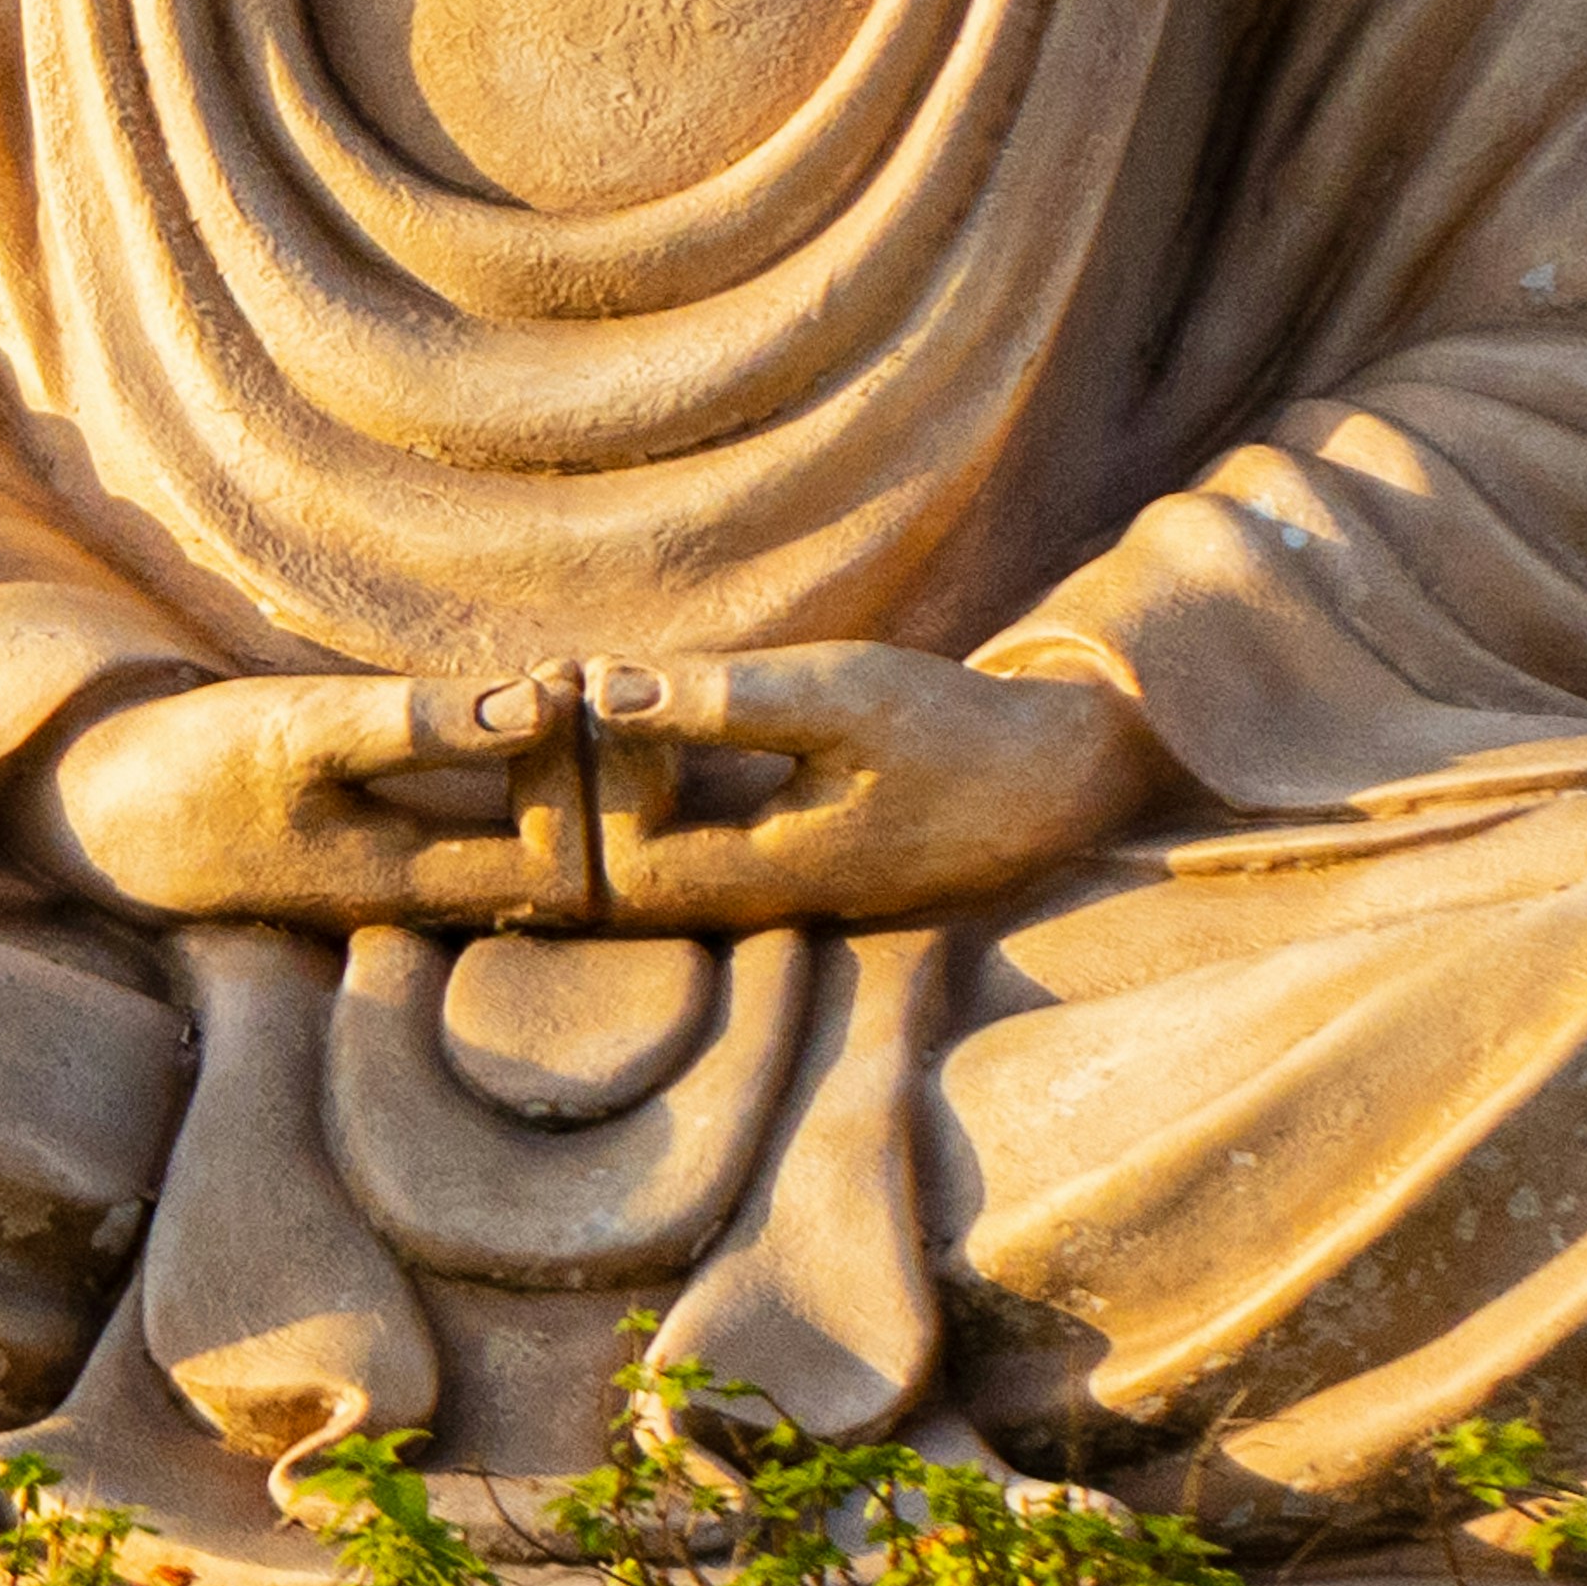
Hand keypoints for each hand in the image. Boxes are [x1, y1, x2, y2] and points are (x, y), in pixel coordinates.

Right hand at [3, 664, 592, 928]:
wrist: (107, 811)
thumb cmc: (198, 767)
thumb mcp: (297, 732)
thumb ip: (410, 722)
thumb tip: (537, 707)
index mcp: (417, 888)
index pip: (575, 865)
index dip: (609, 781)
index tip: (605, 686)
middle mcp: (430, 904)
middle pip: (572, 869)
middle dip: (611, 781)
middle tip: (616, 676)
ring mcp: (412, 885)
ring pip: (539, 850)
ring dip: (573, 772)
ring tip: (581, 676)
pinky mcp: (393, 856)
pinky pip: (500, 830)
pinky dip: (535, 772)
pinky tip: (533, 701)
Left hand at [583, 646, 1167, 927]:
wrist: (1047, 782)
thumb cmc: (950, 733)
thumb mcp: (839, 696)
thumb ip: (721, 698)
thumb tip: (600, 691)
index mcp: (758, 879)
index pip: (608, 864)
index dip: (574, 778)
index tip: (574, 681)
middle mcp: (746, 904)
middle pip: (602, 881)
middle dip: (560, 789)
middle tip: (539, 684)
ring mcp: (759, 891)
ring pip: (632, 863)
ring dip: (593, 783)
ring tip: (571, 688)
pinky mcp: (770, 864)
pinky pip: (669, 842)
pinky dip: (632, 782)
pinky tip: (627, 710)